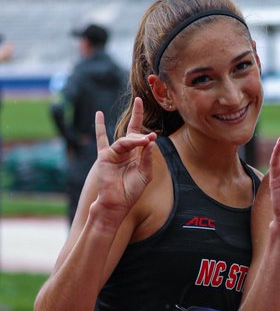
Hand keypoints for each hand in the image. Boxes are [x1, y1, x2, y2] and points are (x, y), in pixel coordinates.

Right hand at [91, 97, 156, 218]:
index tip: (144, 108)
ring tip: (144, 140)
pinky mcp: (105, 156)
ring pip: (125, 140)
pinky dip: (100, 127)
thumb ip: (147, 158)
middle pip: (133, 134)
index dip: (141, 121)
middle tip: (144, 117)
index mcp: (136, 155)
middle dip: (139, 127)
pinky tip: (99, 114)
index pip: (139, 134)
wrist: (117, 202)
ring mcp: (114, 153)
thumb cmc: (131, 191)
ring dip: (135, 140)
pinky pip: (102, 140)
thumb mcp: (145, 174)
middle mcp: (125, 151)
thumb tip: (150, 141)